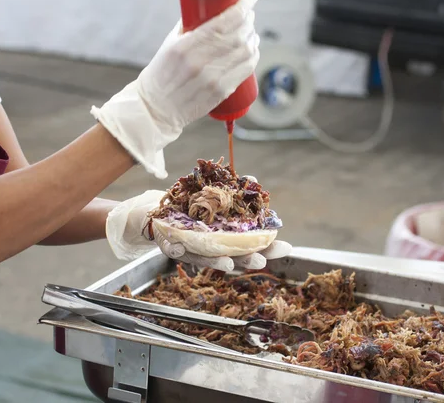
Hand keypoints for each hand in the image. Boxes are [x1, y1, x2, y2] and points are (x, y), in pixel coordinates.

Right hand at [91, 0, 259, 179]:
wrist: (156, 108)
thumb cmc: (161, 74)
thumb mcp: (169, 45)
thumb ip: (189, 26)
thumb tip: (208, 9)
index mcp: (185, 47)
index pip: (223, 22)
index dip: (242, 8)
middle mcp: (200, 62)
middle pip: (238, 35)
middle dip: (248, 21)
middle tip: (248, 16)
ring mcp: (212, 79)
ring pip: (246, 51)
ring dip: (253, 38)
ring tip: (250, 33)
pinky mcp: (220, 92)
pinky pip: (246, 69)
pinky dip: (253, 56)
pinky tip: (251, 50)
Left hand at [105, 187, 291, 271]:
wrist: (157, 210)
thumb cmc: (192, 206)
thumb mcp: (214, 194)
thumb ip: (234, 191)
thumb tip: (254, 180)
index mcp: (227, 237)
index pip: (252, 245)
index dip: (269, 247)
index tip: (286, 248)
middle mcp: (212, 247)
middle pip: (234, 257)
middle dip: (248, 260)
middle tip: (261, 260)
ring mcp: (192, 249)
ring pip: (208, 259)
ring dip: (219, 262)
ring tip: (230, 264)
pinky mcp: (171, 246)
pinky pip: (176, 250)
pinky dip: (181, 252)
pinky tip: (183, 252)